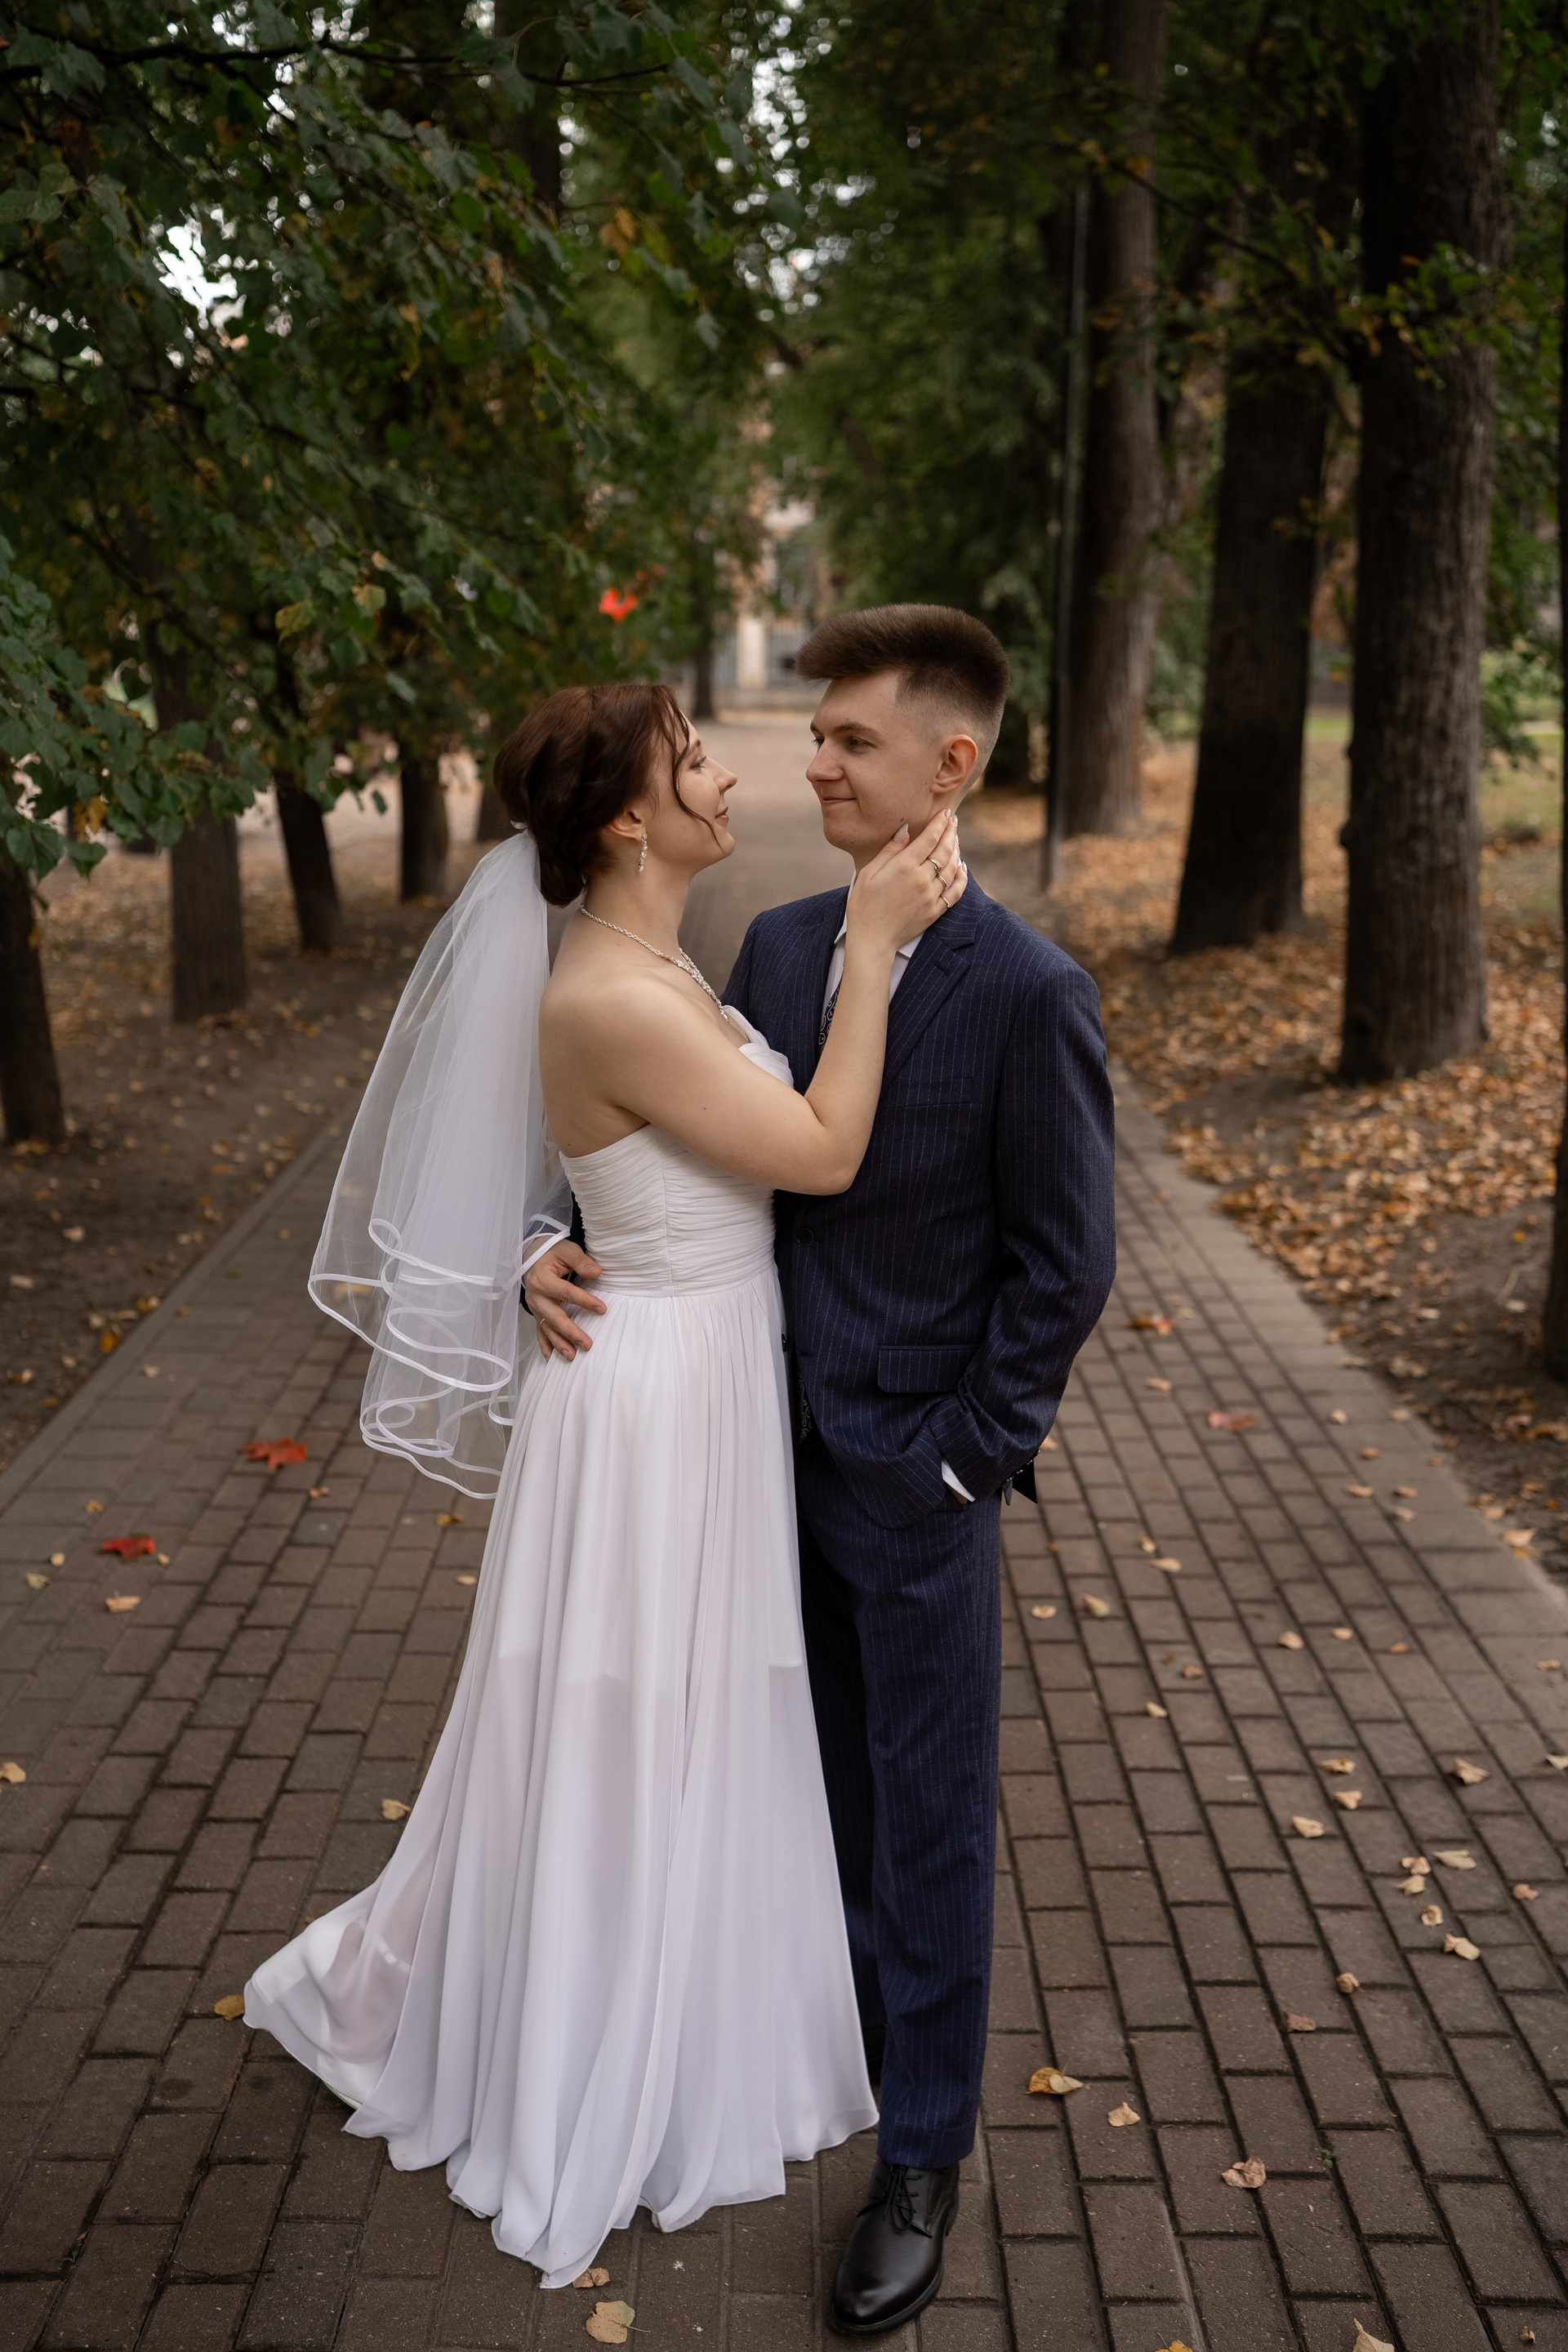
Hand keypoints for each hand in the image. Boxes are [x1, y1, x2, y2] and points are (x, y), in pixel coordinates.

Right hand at [524, 1238, 604, 1359]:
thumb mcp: (567, 1251)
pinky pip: (540, 1333)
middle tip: (587, 1344)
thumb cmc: (552, 1254)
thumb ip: (581, 1262)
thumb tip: (596, 1272)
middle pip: (555, 1317)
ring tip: (572, 1356)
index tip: (602, 1309)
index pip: (566, 1292)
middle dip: (571, 1332)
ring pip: (547, 1329)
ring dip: (559, 1344)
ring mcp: (535, 1308)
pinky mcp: (537, 1315)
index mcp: (542, 1279)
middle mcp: (536, 1297)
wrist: (533, 1257)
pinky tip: (551, 1360)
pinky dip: (545, 1347)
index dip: (584, 1301)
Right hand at [846, 809, 966, 957]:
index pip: (929, 838)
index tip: (945, 813)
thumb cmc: (864, 905)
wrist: (872, 939)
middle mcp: (921, 879)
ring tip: (956, 839)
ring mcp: (931, 896)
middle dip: (951, 832)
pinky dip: (961, 878)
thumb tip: (906, 831)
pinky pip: (955, 892)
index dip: (940, 823)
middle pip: (944, 849)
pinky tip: (962, 868)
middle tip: (953, 821)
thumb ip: (889, 851)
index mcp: (904, 866)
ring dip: (956, 850)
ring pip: (951, 867)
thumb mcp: (869, 873)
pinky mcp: (935, 911)